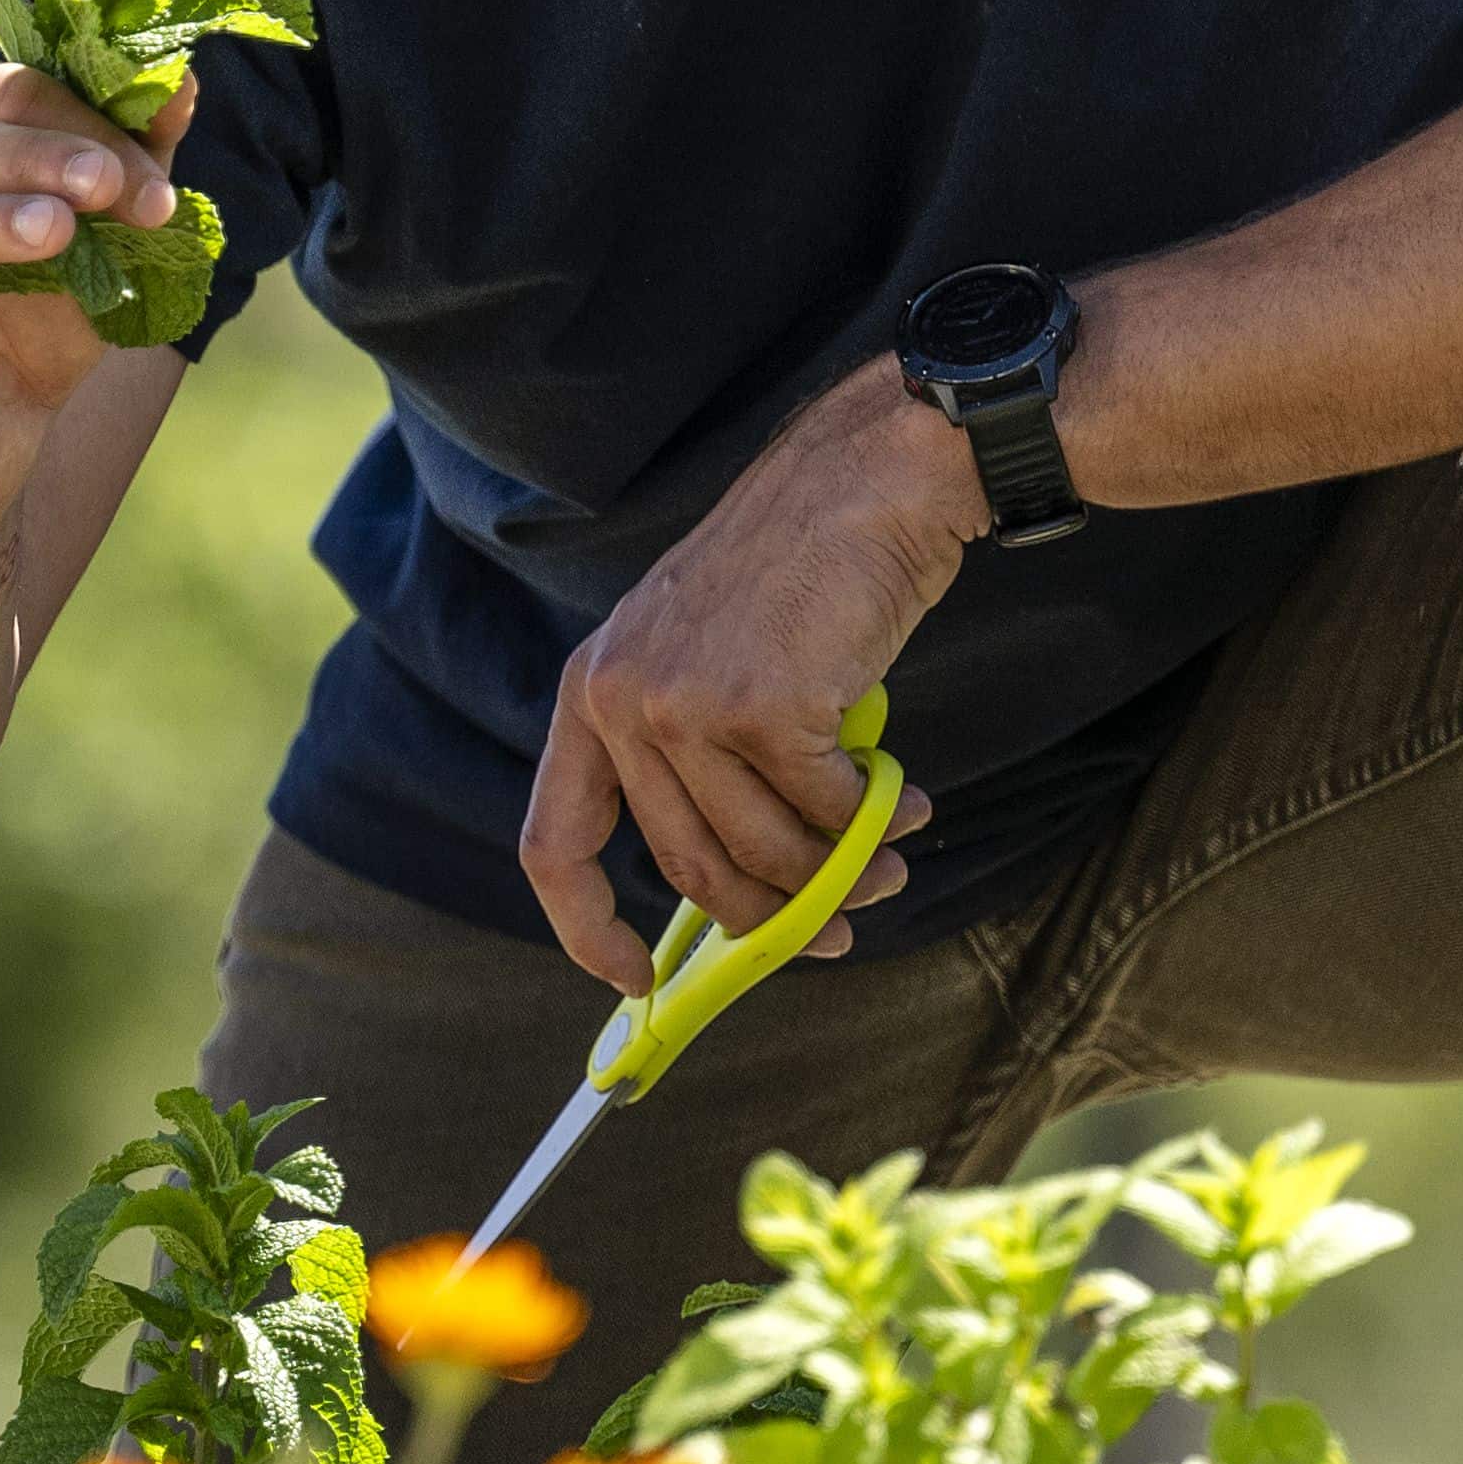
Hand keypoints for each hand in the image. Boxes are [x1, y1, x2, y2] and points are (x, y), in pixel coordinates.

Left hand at [521, 365, 966, 992]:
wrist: (866, 481)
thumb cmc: (799, 575)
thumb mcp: (708, 658)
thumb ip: (697, 762)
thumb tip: (738, 901)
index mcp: (590, 692)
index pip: (553, 843)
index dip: (587, 928)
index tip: (633, 982)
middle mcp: (619, 702)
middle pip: (685, 868)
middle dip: (771, 920)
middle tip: (838, 931)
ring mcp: (683, 705)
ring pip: (763, 856)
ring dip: (840, 877)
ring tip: (891, 861)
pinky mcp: (759, 709)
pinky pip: (825, 818)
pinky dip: (873, 826)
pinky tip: (908, 800)